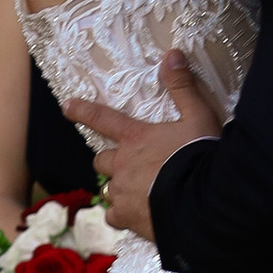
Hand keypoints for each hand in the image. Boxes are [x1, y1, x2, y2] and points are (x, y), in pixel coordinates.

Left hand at [69, 52, 222, 241]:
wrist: (205, 203)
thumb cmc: (201, 156)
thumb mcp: (199, 117)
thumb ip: (183, 87)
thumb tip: (172, 54)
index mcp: (136, 138)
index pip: (103, 119)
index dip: (83, 111)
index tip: (67, 107)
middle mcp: (123, 165)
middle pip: (101, 160)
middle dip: (109, 160)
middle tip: (127, 164)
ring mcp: (123, 193)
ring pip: (107, 189)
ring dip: (118, 188)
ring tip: (137, 192)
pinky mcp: (128, 218)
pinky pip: (114, 217)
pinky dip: (121, 215)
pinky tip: (136, 216)